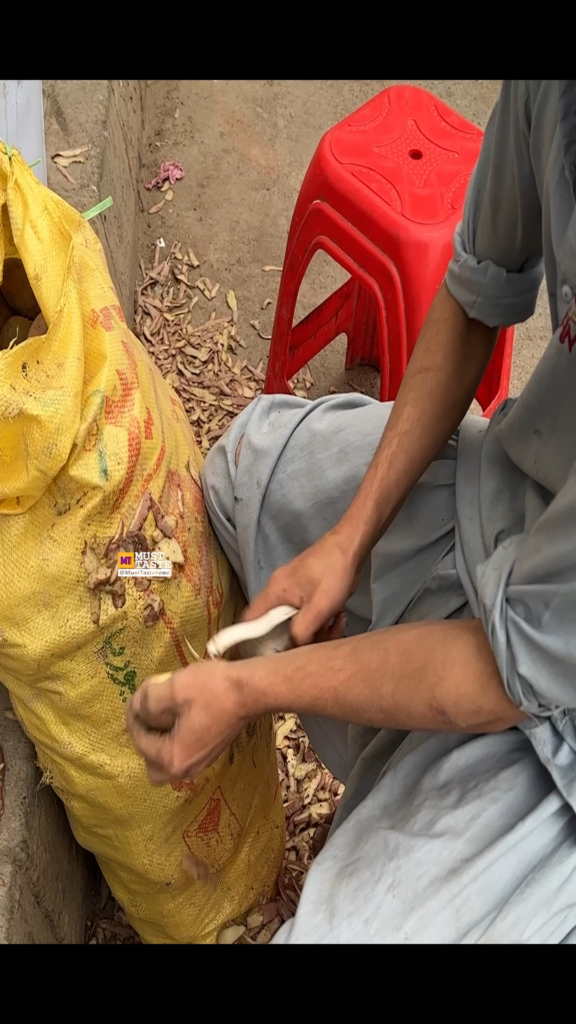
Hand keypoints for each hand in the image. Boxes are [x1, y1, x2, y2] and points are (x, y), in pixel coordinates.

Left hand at [125, 661, 247, 783]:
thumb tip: (136, 706)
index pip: (140, 741)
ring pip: (167, 762)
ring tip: (162, 715)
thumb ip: (146, 700)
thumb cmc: (213, 690)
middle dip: (144, 740)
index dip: (132, 717)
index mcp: (173, 758)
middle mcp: (186, 768)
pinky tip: (179, 716)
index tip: (135, 697)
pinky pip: (182, 754)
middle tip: (147, 715)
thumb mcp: (172, 689)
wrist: (252, 690)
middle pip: (151, 764)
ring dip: (159, 742)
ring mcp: (202, 762)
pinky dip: (174, 740)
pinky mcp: (211, 751)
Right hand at [244, 526, 359, 645]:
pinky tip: (339, 617)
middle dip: (298, 639)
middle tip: (319, 641)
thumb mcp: (319, 607)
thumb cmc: (333, 572)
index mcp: (274, 593)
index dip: (251, 641)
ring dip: (316, 631)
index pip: (249, 621)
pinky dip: (321, 622)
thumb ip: (301, 631)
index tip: (266, 656)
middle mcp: (278, 592)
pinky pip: (307, 616)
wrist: (352, 545)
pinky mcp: (307, 593)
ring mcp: (293, 592)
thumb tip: (293, 648)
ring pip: (295, 623)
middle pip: (276, 627)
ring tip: (337, 624)